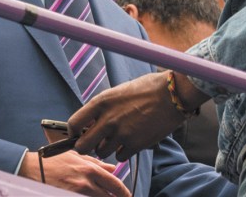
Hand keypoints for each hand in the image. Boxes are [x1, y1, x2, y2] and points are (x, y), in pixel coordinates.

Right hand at [19, 149, 130, 196]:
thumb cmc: (53, 161)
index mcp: (90, 170)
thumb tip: (112, 168)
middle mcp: (86, 183)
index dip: (124, 193)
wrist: (32, 170)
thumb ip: (96, 163)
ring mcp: (77, 193)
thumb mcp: (76, 156)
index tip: (127, 196)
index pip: (115, 184)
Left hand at [68, 71, 203, 160]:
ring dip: (108, 148)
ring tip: (119, 137)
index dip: (74, 131)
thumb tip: (91, 123)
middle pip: (83, 146)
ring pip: (102, 152)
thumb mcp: (118, 92)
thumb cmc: (147, 89)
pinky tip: (131, 141)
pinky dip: (123, 152)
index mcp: (101, 102)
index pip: (74, 123)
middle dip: (86, 146)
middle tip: (95, 142)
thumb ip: (103, 107)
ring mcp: (121, 133)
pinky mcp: (135, 144)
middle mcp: (108, 119)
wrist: (172, 94)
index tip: (79, 133)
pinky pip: (119, 157)